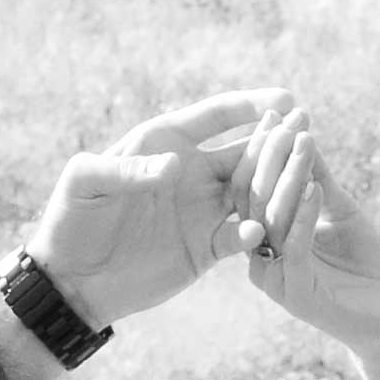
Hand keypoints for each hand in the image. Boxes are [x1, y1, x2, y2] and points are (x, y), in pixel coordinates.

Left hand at [21, 87, 279, 329]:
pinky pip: (242, 237)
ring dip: (277, 186)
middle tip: (309, 132)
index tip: (286, 101)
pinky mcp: (207, 247)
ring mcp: (203, 210)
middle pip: (245, 152)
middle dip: (278, 141)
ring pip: (254, 193)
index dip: (250, 106)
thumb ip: (127, 170)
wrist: (72, 279)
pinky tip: (260, 232)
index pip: (216, 116)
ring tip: (303, 179)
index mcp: (165, 143)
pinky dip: (255, 234)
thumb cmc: (71, 220)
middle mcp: (192, 172)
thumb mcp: (86, 184)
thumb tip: (175, 165)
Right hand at [228, 105, 379, 361]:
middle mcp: (259, 256)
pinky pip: (294, 247)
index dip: (263, 149)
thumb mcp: (341, 211)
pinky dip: (304, 215)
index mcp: (264, 236)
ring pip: (272, 219)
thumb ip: (320, 178)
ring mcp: (273, 276)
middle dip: (270, 156)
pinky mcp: (294, 293)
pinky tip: (317, 187)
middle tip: (281, 119)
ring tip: (303, 142)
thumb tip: (304, 132)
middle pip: (255, 198)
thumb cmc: (364, 265)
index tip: (273, 112)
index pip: (254, 186)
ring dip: (289, 178)